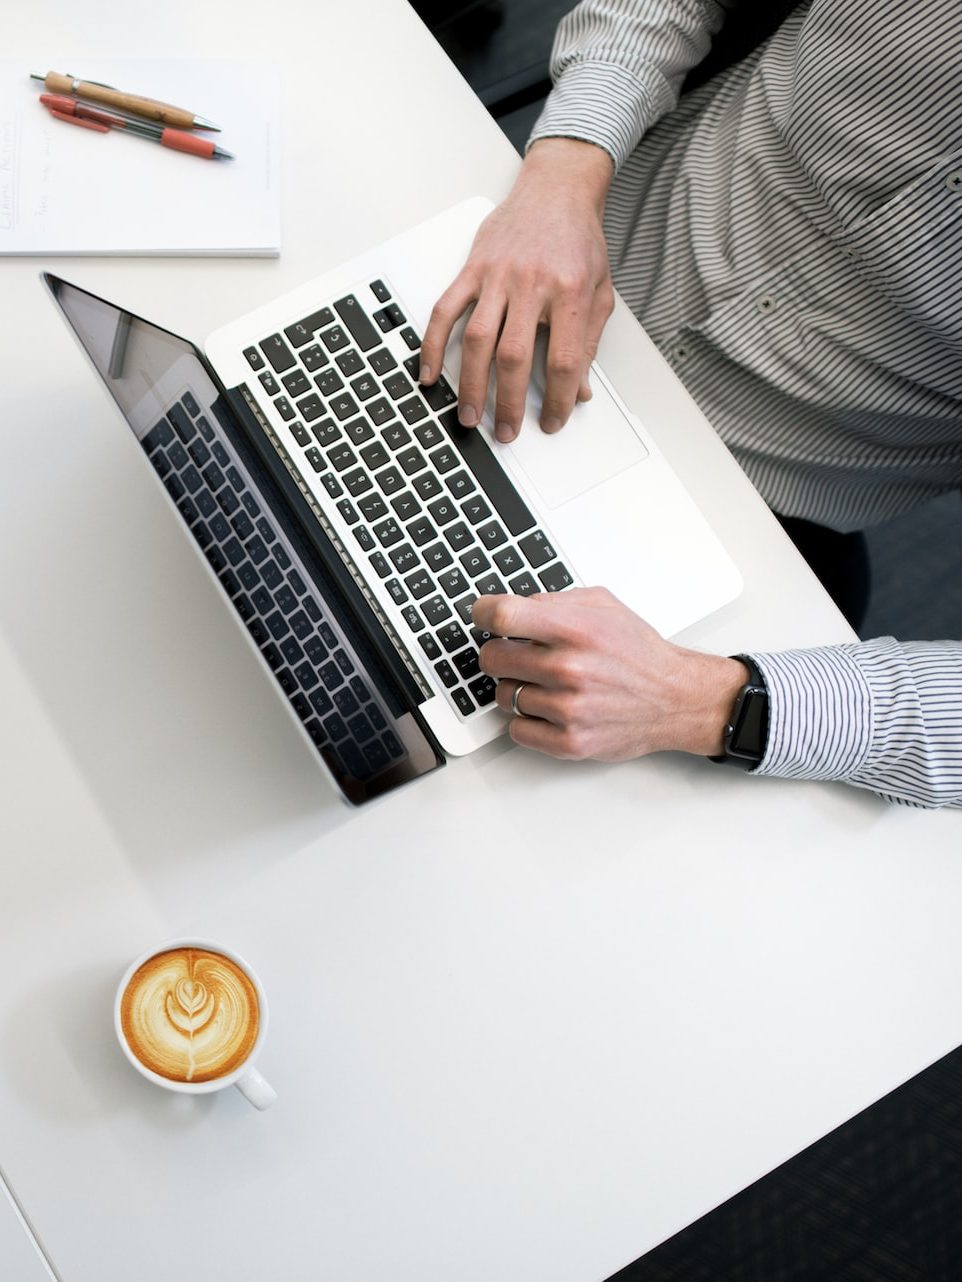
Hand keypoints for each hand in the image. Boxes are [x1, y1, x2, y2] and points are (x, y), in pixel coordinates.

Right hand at [419, 138, 615, 442]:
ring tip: (470, 415)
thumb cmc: (578, 241)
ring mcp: (497, 276)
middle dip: (509, 402)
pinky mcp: (473, 268)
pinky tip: (430, 373)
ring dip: (471, 384)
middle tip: (506, 432)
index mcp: (569, 292)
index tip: (552, 420)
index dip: (558, 398)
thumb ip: (588, 342)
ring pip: (478, 340)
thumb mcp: (599, 292)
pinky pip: (445, 310)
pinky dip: (434, 344)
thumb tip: (580, 390)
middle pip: (514, 356)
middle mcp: (531, 283)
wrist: (556, 191)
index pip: (563, 359)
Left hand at [474, 587, 747, 761]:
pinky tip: (548, 707)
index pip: (502, 617)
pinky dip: (527, 720)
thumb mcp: (603, 606)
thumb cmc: (638, 653)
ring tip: (546, 682)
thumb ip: (554, 601)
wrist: (674, 699)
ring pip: (503, 695)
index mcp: (576, 629)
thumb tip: (511, 606)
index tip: (482, 616)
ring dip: (517, 687)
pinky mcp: (569, 742)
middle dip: (500, 653)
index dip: (483, 613)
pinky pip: (516, 729)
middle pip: (492, 658)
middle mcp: (570, 669)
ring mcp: (568, 709)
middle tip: (518, 654)